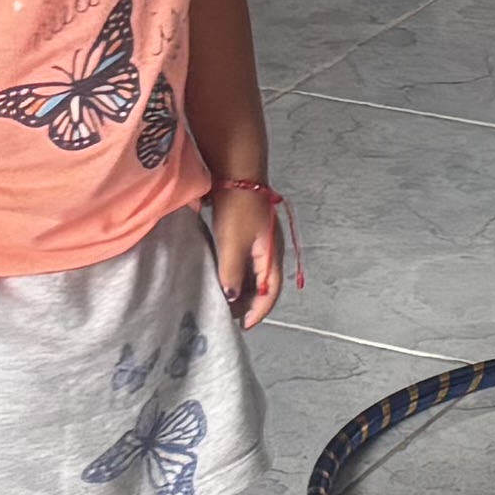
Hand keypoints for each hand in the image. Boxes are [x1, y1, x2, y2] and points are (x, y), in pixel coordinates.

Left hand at [210, 178, 292, 324]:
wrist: (236, 168)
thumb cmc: (237, 208)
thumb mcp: (232, 244)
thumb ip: (232, 274)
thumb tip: (232, 299)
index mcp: (272, 254)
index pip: (270, 291)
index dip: (259, 311)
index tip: (243, 326)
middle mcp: (271, 248)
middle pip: (264, 283)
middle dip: (251, 303)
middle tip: (232, 317)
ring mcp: (261, 238)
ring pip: (255, 272)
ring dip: (243, 288)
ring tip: (226, 301)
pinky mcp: (248, 229)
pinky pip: (246, 260)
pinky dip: (237, 273)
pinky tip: (223, 275)